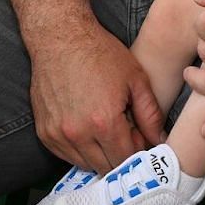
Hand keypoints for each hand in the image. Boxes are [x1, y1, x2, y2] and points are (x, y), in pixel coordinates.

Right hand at [28, 20, 165, 173]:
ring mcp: (58, 135)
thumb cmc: (101, 54)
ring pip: (86, 164)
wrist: (61, 37)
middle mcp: (78, 134)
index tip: (141, 141)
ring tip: (107, 129)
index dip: (138, 153)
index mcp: (104, 122)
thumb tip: (160, 140)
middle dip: (120, 156)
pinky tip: (88, 128)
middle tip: (126, 134)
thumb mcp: (136, 79)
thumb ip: (150, 115)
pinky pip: (67, 155)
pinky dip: (80, 149)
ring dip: (100, 155)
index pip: (126, 159)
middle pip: (106, 167)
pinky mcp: (44, 132)